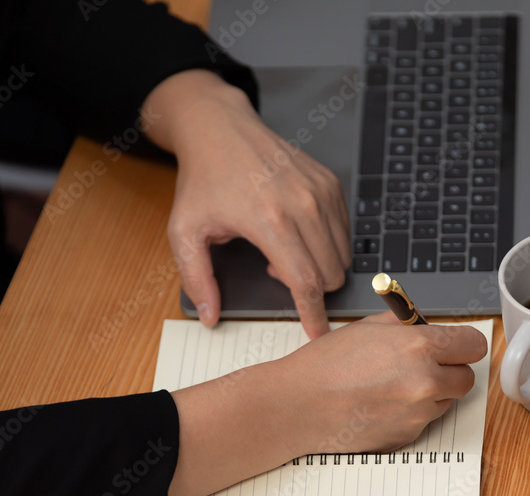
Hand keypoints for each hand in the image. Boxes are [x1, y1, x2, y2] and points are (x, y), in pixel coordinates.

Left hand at [142, 69, 350, 339]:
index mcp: (269, 221)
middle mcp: (302, 205)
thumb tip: (210, 317)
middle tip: (274, 270)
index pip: (306, 282)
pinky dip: (326, 243)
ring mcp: (320, 191)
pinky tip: (295, 231)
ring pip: (342, 255)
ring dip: (318, 265)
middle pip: (330, 273)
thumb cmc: (203, 179)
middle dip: (310, 287)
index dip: (314, 314)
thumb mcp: (185, 231)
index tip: (318, 332)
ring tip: (281, 249)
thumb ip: (196, 278)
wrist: (219, 128)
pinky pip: (344, 232)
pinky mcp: (330, 183)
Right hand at [166, 313, 488, 495]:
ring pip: (446, 402)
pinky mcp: (407, 438)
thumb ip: (408, 324)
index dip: (462, 343)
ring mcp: (418, 415)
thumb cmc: (326, 365)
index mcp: (419, 348)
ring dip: (431, 393)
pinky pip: (424, 422)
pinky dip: (411, 413)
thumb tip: (431, 326)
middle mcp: (425, 383)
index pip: (473, 345)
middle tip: (425, 364)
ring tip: (392, 384)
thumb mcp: (369, 327)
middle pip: (466, 378)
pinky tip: (381, 403)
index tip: (456, 345)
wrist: (298, 406)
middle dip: (450, 370)